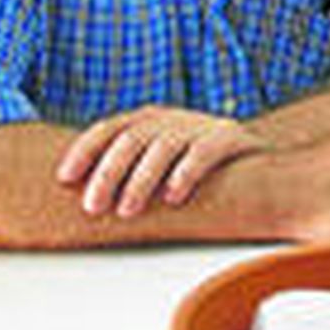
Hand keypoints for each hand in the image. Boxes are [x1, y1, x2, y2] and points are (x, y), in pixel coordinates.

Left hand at [56, 105, 266, 216]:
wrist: (264, 167)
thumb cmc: (198, 173)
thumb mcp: (160, 164)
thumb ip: (129, 171)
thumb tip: (78, 202)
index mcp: (150, 120)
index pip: (109, 128)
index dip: (84, 150)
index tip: (64, 179)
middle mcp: (173, 119)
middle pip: (131, 139)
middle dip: (108, 174)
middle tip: (93, 207)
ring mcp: (202, 125)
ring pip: (164, 146)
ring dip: (141, 180)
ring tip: (127, 211)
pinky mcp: (231, 138)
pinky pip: (204, 152)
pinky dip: (186, 173)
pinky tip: (173, 197)